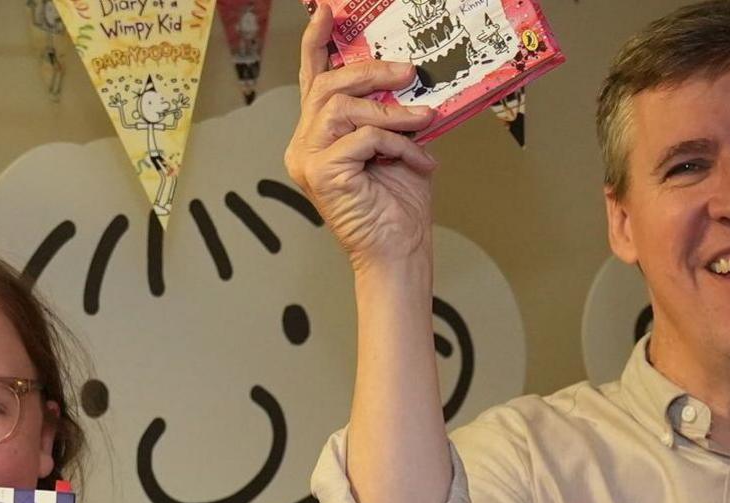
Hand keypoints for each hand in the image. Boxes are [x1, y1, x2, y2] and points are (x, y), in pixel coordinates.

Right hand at [286, 3, 439, 272]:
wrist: (400, 252)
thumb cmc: (400, 205)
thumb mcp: (400, 146)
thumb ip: (392, 114)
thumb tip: (410, 77)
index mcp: (318, 135)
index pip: (312, 80)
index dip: (316, 43)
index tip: (326, 12)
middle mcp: (304, 144)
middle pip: (327, 85)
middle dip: (371, 71)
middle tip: (410, 71)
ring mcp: (307, 159)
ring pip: (343, 107)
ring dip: (391, 110)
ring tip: (424, 118)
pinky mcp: (321, 174)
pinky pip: (363, 138)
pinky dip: (397, 143)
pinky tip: (419, 160)